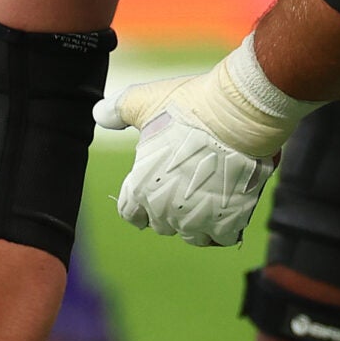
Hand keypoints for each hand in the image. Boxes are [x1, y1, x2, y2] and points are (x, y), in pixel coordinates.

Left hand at [95, 71, 285, 245]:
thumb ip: (117, 111)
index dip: (139, 202)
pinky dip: (224, 227)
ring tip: (206, 200)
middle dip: (169, 209)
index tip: (151, 192)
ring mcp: (198, 219)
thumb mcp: (143, 102)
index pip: (130, 213)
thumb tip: (100, 114)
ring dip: (196, 221)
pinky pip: (222, 238)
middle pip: (161, 224)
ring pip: (192, 235)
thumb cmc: (191, 108)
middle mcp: (165, 210)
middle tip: (184, 187)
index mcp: (140, 188)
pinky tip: (227, 209)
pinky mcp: (230, 220)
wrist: (240, 115)